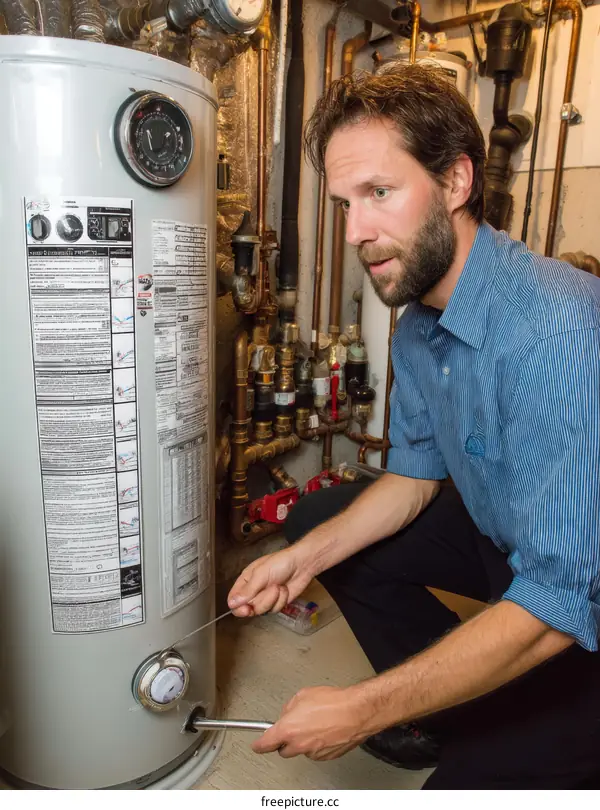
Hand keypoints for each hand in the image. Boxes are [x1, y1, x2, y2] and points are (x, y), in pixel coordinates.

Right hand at [227, 548, 312, 617]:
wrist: (302, 564)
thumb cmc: (280, 563)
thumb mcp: (261, 573)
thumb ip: (248, 590)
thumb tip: (232, 603)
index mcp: (245, 581)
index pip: (233, 599)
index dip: (238, 607)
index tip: (247, 609)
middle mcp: (253, 591)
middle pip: (248, 608)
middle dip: (262, 601)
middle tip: (272, 591)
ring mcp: (265, 598)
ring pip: (262, 610)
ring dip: (273, 599)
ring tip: (279, 586)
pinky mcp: (276, 603)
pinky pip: (274, 609)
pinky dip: (281, 600)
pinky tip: (285, 589)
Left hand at [252, 686, 371, 760]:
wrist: (356, 713)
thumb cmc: (333, 702)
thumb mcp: (303, 695)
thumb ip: (290, 707)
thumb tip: (288, 713)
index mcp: (288, 729)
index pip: (266, 743)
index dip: (259, 744)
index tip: (257, 745)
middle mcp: (299, 745)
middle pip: (283, 750)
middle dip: (285, 741)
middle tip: (294, 727)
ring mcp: (313, 753)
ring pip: (302, 750)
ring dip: (304, 740)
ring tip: (318, 723)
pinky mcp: (327, 756)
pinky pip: (317, 751)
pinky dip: (318, 743)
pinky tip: (327, 729)